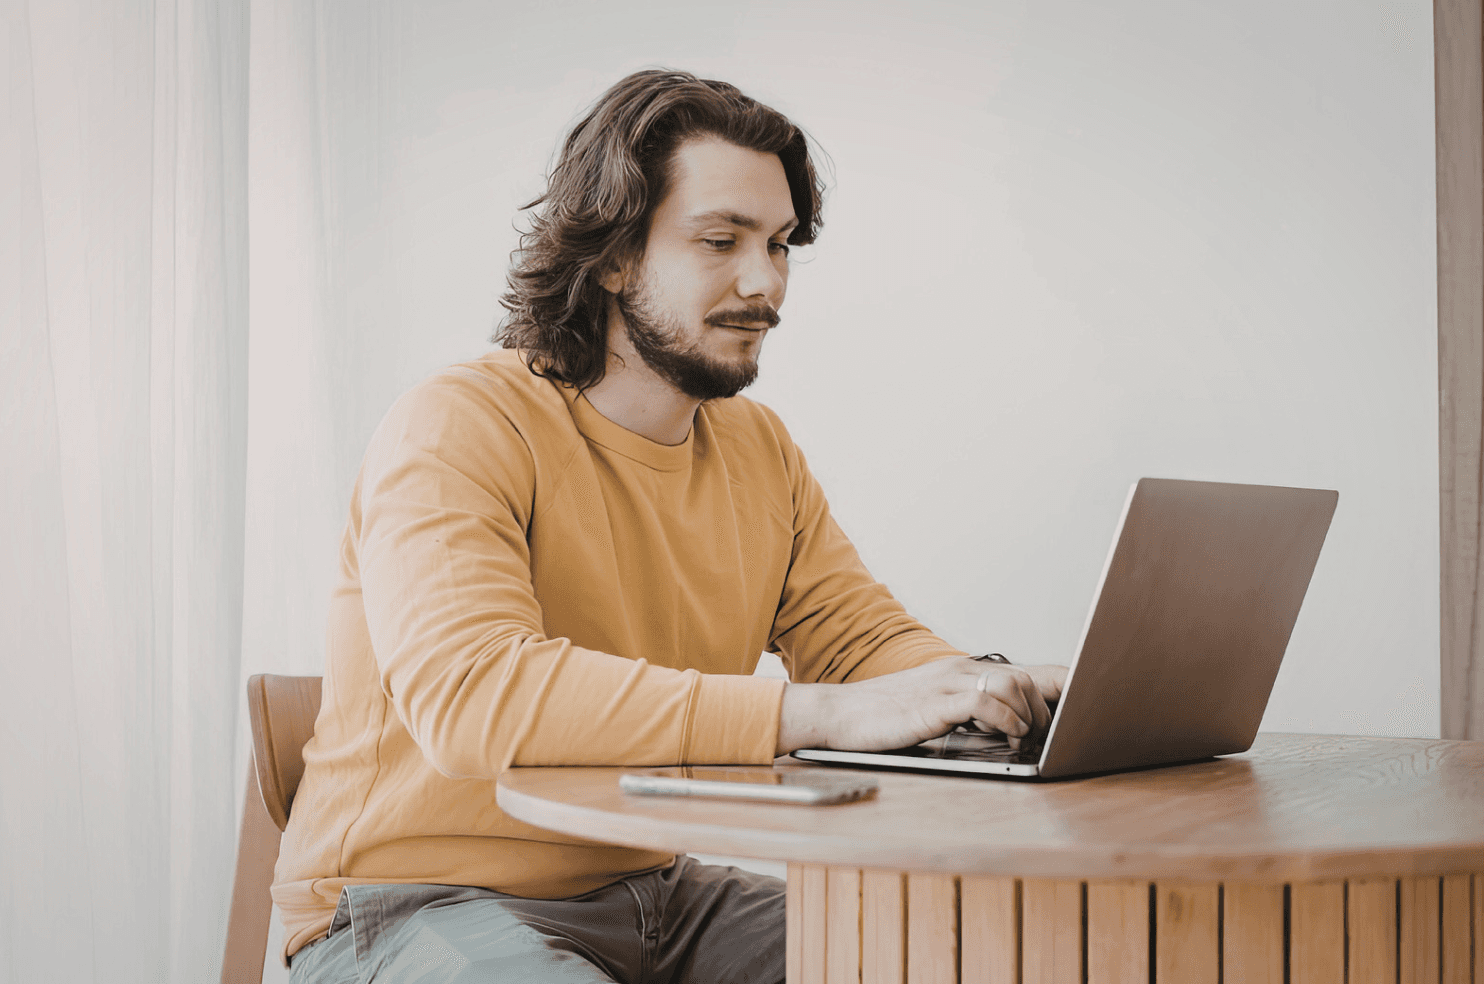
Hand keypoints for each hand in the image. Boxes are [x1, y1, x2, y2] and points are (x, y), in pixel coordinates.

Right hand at [776, 657, 1067, 755]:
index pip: (1029, 671)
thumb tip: (1011, 729)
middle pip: (1029, 677)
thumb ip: (972, 714)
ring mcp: (949, 683)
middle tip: (1046, 740)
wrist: (839, 715)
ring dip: (1031, 717)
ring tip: (1025, 740)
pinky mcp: (936, 702)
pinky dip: (1006, 721)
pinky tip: (1005, 737)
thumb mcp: (937, 712)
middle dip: (1051, 710)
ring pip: (1014, 685)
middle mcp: (962, 670)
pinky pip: (986, 702)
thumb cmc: (885, 718)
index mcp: (965, 671)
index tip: (1092, 702)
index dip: (1066, 684)